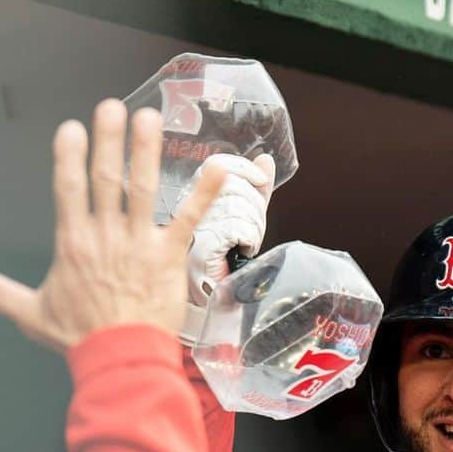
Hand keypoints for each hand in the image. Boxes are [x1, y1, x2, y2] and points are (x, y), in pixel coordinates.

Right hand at [0, 100, 226, 351]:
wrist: (119, 358)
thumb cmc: (79, 336)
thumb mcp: (31, 313)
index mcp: (73, 242)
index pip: (68, 188)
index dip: (69, 156)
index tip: (72, 128)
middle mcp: (105, 234)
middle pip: (105, 178)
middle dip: (108, 140)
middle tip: (112, 106)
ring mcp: (138, 242)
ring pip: (142, 188)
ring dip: (147, 151)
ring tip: (151, 118)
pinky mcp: (168, 256)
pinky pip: (189, 219)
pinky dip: (204, 193)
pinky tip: (219, 168)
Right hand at [186, 153, 275, 305]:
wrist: (215, 292)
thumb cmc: (225, 257)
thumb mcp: (244, 216)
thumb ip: (255, 188)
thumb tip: (266, 159)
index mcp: (194, 195)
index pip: (218, 165)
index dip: (244, 169)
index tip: (261, 178)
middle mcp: (186, 206)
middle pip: (233, 184)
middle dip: (253, 207)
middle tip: (249, 228)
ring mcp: (190, 225)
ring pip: (238, 206)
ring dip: (252, 228)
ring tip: (241, 243)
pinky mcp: (198, 245)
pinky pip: (237, 229)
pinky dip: (247, 240)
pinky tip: (239, 250)